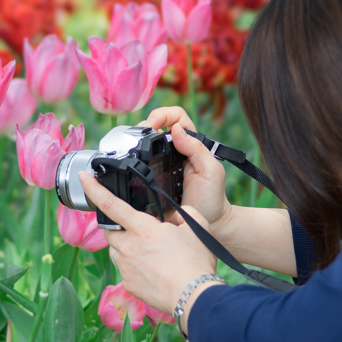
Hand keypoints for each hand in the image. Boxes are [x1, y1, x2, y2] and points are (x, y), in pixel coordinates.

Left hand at [79, 171, 216, 316]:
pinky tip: (153, 271)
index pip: (110, 204)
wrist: (193, 296)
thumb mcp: (196, 227)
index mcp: (142, 228)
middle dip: (120, 228)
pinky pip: (124, 270)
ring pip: (117, 251)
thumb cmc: (195, 262)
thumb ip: (183, 213)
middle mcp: (128, 247)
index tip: (83, 177)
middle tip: (141, 232)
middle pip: (111, 231)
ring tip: (151, 255)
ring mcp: (125, 267)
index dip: (94, 188)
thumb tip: (176, 215)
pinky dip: (135, 267)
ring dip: (128, 248)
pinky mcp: (128, 284)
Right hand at [140, 107, 232, 235]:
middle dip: (144, 126)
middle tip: (139, 138)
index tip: (153, 124)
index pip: (176, 117)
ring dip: (134, 141)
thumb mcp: (211, 171)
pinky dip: (130, 163)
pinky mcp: (148, 181)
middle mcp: (172, 152)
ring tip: (132, 149)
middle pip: (154, 127)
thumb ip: (197, 149)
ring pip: (142, 144)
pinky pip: (136, 167)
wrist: (205, 226)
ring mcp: (159, 166)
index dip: (163, 115)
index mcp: (189, 144)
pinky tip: (129, 166)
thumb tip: (176, 129)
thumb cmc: (211, 198)